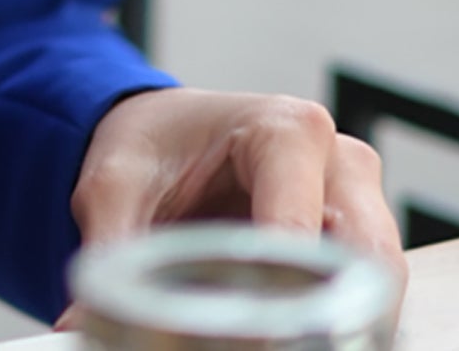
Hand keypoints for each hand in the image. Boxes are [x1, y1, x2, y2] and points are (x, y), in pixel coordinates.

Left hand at [62, 88, 404, 324]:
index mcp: (285, 129)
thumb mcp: (114, 186)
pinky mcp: (359, 243)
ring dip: (328, 328)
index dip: (280, 296)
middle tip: (265, 343)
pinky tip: (282, 338)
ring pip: (375, 292)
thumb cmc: (150, 146)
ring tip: (265, 339)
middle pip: (367, 265)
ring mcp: (360, 204)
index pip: (301, 229)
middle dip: (324, 321)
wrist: (161, 132)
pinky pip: (365, 300)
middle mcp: (340, 163)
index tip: (251, 337)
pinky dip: (329, 328)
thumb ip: (109, 248)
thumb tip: (83, 324)